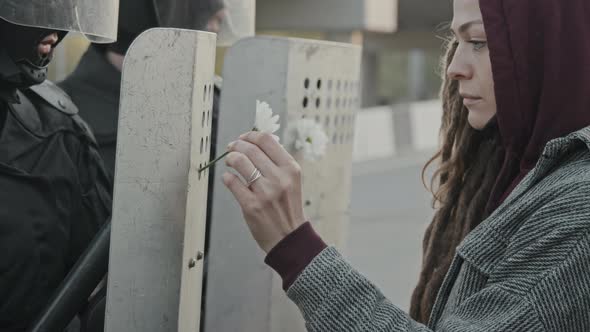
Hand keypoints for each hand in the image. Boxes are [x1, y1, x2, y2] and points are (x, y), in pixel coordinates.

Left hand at [223, 131, 305, 252]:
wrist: (289, 237)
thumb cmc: (288, 208)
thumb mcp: (291, 181)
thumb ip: (277, 163)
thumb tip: (256, 143)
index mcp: (291, 169)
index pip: (267, 140)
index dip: (251, 135)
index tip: (243, 138)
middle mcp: (279, 178)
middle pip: (251, 149)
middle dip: (237, 145)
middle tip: (232, 147)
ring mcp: (265, 192)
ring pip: (240, 162)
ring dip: (231, 158)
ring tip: (230, 161)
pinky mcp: (251, 205)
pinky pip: (232, 182)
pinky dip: (227, 177)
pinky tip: (229, 178)